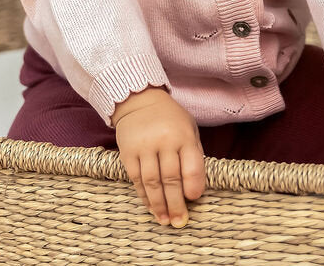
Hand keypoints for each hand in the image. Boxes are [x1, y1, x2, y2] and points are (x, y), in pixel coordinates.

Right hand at [111, 86, 206, 227]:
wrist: (139, 100)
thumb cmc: (170, 118)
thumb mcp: (188, 128)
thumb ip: (193, 154)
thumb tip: (195, 188)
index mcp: (183, 135)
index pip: (192, 166)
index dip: (194, 186)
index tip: (193, 199)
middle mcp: (164, 141)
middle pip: (171, 179)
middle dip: (176, 204)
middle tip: (180, 222)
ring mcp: (144, 146)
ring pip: (152, 182)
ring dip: (159, 205)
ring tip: (165, 221)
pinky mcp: (128, 152)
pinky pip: (136, 179)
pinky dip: (143, 196)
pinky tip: (150, 207)